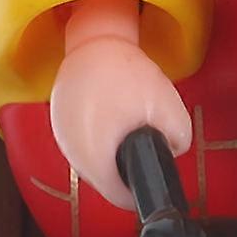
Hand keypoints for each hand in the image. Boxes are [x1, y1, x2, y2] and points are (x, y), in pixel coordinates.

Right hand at [49, 0, 190, 208]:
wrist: (96, 40)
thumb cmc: (126, 72)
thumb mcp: (170, 110)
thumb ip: (178, 141)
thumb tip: (173, 149)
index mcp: (97, 157)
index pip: (121, 196)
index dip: (144, 191)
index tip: (154, 177)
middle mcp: (73, 152)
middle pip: (107, 180)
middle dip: (130, 167)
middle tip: (147, 141)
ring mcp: (62, 137)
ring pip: (95, 161)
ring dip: (113, 152)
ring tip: (128, 124)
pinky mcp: (58, 122)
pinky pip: (83, 142)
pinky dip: (100, 137)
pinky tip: (113, 116)